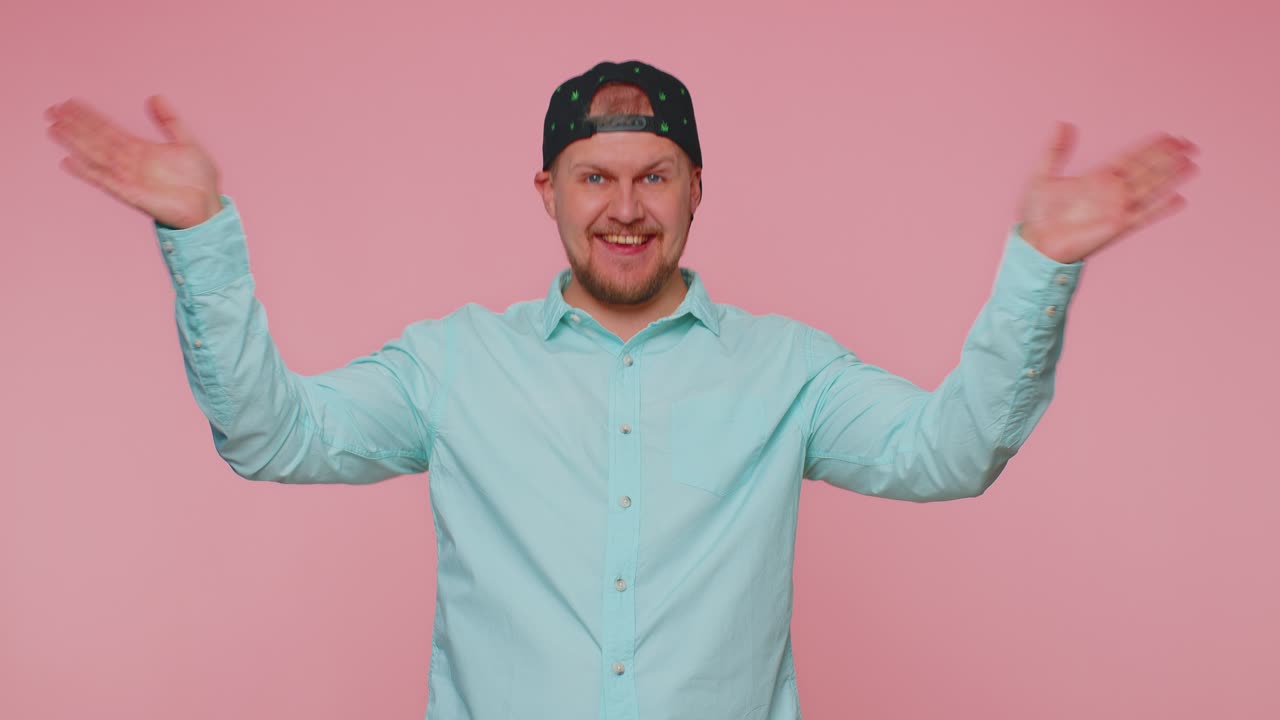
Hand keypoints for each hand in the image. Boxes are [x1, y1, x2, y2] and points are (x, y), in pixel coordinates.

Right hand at [46, 95, 222, 229]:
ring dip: (76, 143)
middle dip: (75, 125)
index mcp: (141, 150)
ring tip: (56, 128)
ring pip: (97, 156)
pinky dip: (87, 172)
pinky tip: (69, 162)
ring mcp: (129, 177)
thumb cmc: (199, 181)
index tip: (70, 103)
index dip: (89, 116)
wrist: (208, 208)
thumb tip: (155, 98)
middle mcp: (131, 162)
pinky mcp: (131, 194)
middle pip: (97, 139)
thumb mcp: (186, 143)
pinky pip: (105, 181)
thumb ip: (170, 121)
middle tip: (53, 110)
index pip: (109, 129)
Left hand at [1018, 122, 1198, 263]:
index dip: (1149, 147)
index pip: (1130, 158)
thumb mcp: (1042, 176)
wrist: (1036, 244)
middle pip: (1146, 169)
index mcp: (1097, 179)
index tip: (1169, 136)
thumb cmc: (1038, 216)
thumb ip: (1055, 151)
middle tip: (1188, 143)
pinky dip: (1160, 208)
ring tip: (1191, 163)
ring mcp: (1116, 209)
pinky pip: (1144, 215)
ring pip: (1150, 187)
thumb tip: (1062, 123)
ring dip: (1170, 176)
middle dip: (1167, 157)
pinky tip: (1178, 198)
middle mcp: (1111, 192)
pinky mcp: (1117, 227)